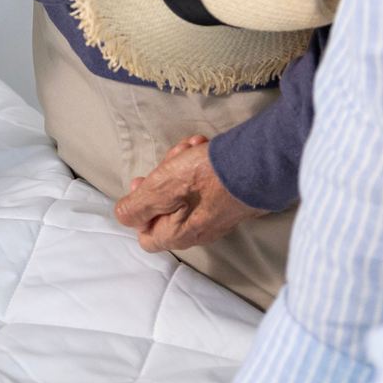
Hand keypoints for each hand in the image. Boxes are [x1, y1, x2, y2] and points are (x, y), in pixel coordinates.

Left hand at [113, 135, 264, 251]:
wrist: (259, 165)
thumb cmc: (206, 177)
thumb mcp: (160, 189)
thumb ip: (137, 207)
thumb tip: (123, 216)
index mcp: (177, 234)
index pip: (146, 237)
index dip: (138, 212)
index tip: (143, 186)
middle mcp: (198, 231)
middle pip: (165, 208)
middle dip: (162, 179)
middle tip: (170, 159)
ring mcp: (216, 217)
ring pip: (184, 192)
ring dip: (181, 166)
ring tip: (190, 146)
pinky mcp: (229, 201)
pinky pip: (206, 186)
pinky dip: (200, 165)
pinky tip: (202, 145)